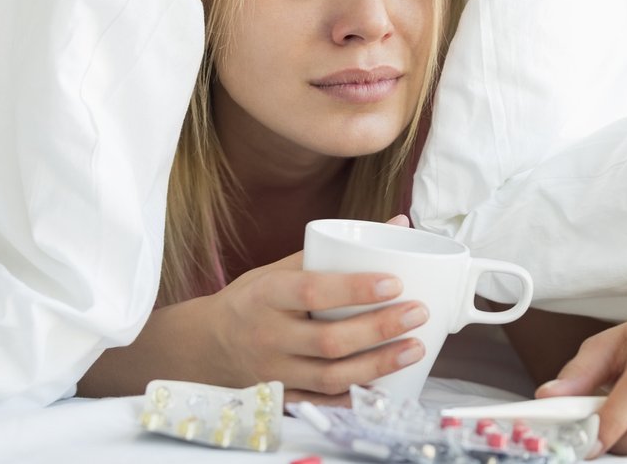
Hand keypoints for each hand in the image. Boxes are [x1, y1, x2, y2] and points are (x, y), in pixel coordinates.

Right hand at [205, 214, 425, 403]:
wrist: (209, 343)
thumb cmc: (254, 299)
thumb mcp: (281, 268)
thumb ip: (335, 250)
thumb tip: (398, 223)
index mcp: (266, 295)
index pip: (313, 292)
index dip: (355, 289)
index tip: (395, 282)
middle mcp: (267, 336)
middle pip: (329, 339)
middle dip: (380, 328)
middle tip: (417, 313)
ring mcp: (274, 372)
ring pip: (331, 377)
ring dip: (378, 365)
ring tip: (414, 348)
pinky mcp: (282, 398)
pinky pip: (324, 403)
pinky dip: (357, 397)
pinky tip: (388, 385)